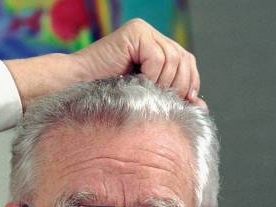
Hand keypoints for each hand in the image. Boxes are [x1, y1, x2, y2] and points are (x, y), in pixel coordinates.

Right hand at [5, 19, 205, 109]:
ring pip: (174, 59)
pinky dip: (152, 75)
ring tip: (144, 94)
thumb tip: (201, 105)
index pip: (187, 62)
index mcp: (155, 50)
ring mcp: (143, 32)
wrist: (74, 93)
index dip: (189, 83)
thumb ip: (171, 99)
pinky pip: (158, 57)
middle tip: (161, 102)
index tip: (183, 103)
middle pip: (184, 59)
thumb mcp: (145, 101)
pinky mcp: (134, 33)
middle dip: (179, 86)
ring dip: (163, 83)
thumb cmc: (104, 102)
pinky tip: (136, 83)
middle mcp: (151, 36)